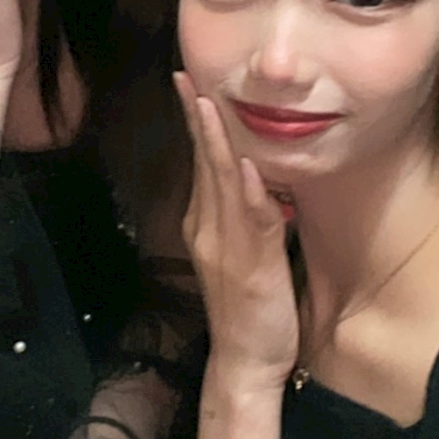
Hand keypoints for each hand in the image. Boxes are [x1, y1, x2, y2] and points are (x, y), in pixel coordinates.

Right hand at [174, 71, 298, 391]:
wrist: (245, 360)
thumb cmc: (248, 306)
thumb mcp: (239, 251)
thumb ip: (239, 214)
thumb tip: (247, 175)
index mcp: (204, 223)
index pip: (199, 162)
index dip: (195, 122)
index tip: (189, 84)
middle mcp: (207, 229)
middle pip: (202, 163)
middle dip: (196, 118)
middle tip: (187, 78)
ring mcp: (226, 247)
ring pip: (219, 185)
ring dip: (214, 143)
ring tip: (208, 105)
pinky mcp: (251, 266)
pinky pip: (250, 222)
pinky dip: (246, 192)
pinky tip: (245, 167)